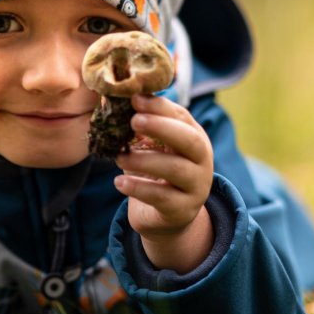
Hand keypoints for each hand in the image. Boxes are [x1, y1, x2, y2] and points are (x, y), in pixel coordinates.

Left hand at [114, 95, 214, 272]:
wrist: (167, 215)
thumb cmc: (157, 170)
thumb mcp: (153, 146)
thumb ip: (140, 125)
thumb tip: (112, 98)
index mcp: (194, 136)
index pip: (182, 116)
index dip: (159, 106)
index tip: (134, 99)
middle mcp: (202, 160)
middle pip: (190, 140)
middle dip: (162, 127)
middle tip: (133, 120)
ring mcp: (196, 186)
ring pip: (175, 169)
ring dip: (144, 160)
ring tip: (118, 156)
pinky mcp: (183, 209)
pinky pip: (162, 197)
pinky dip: (138, 187)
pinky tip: (119, 181)